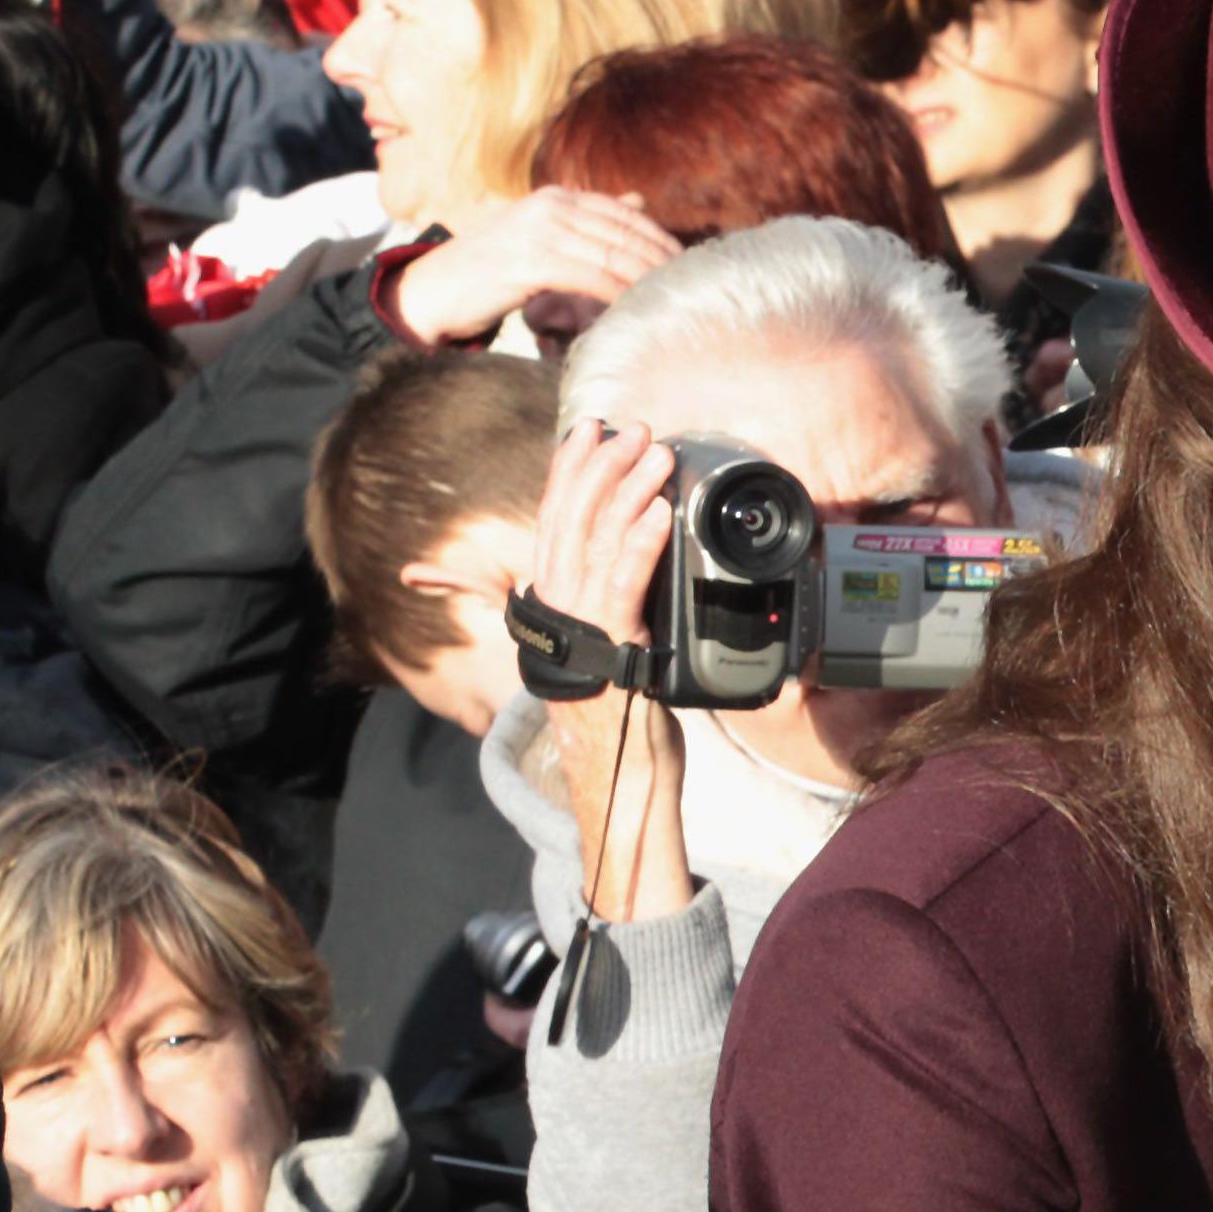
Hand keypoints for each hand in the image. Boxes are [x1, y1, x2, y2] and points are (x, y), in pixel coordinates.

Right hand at [390, 188, 679, 345]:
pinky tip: (635, 308)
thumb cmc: (490, 270)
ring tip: (670, 299)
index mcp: (557, 197)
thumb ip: (589, 219)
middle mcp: (550, 206)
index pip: (625, 214)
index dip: (659, 238)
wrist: (433, 289)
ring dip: (645, 278)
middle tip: (690, 286)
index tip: (687, 264)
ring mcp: (539, 230)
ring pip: (611, 254)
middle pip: (624, 233)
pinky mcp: (529, 260)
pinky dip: (618, 292)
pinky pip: (589, 276)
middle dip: (661, 260)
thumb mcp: (542, 234)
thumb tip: (638, 199)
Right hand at [527, 418, 694, 924]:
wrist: (619, 782)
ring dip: (626, 491)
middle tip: (635, 429)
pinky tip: (660, 513)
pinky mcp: (610, 652)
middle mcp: (556, 609)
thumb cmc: (618, 719)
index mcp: (552, 603)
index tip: (591, 431)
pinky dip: (638, 544)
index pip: (554, 520)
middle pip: (570, 520)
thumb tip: (622, 575)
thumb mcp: (607, 651)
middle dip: (601, 467)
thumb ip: (603, 607)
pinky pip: (620, 586)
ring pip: (594, 542)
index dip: (571, 471)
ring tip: (656, 455)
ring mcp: (580, 629)